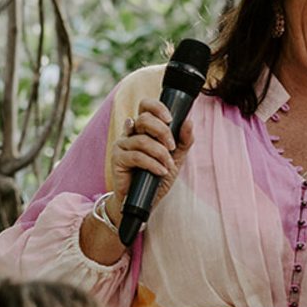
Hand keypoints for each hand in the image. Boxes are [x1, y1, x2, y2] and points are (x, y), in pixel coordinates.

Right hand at [103, 97, 196, 229]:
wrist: (144, 200)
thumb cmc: (157, 176)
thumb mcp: (176, 158)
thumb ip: (184, 141)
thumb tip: (189, 121)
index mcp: (143, 128)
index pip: (145, 106)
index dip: (157, 107)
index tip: (171, 119)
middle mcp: (130, 132)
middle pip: (144, 119)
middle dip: (163, 132)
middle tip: (172, 147)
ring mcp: (122, 144)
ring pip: (142, 140)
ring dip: (160, 153)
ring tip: (168, 166)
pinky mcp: (117, 158)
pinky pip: (136, 156)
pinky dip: (152, 164)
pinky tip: (160, 171)